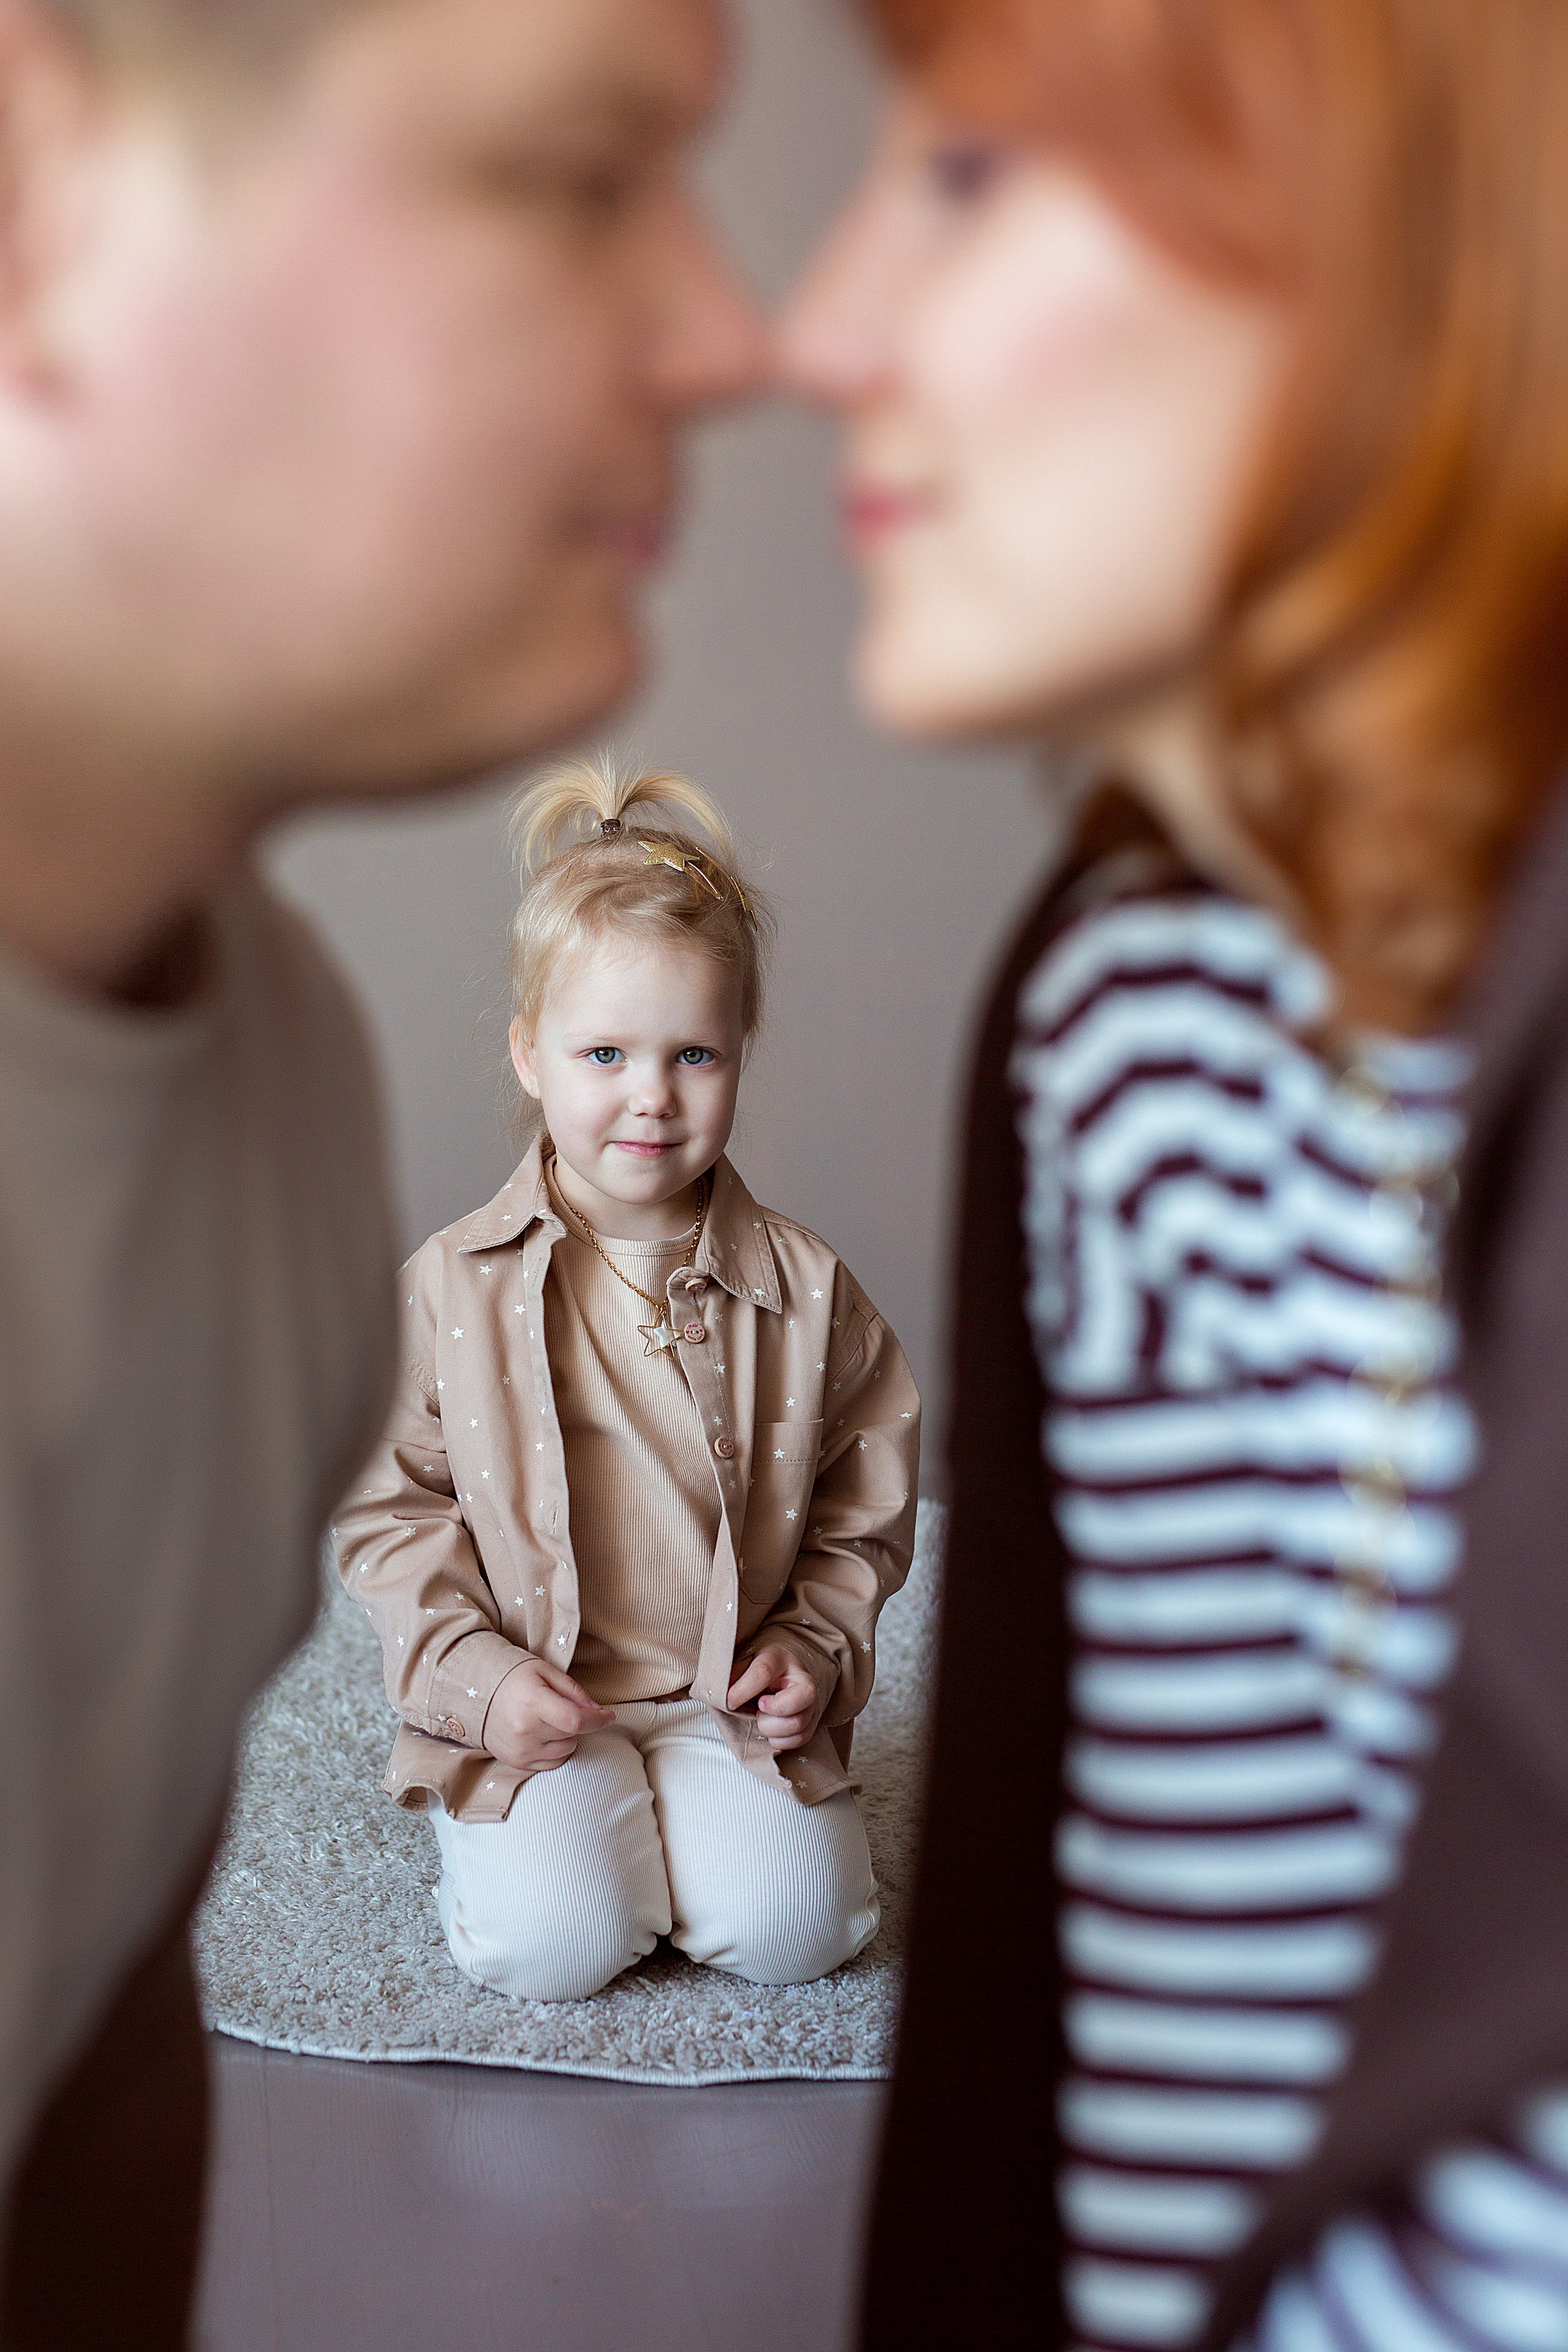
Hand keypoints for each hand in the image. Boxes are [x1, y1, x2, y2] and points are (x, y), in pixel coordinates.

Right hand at [483, 1656, 614, 1772]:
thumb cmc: (513, 1677)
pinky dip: (555, 1751)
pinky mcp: (516, 1762)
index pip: (575, 1720)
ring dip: (566, 1737)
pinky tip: (543, 1734)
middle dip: (576, 1721)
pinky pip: (552, 1763)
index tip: (609, 1715)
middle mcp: (525, 1731)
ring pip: (565, 1751)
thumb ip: (574, 1691)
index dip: (597, 1720)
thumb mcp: (545, 1672)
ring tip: (548, 1719)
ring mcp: (520, 1750)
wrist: (475, 1694)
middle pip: (572, 1735)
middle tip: (560, 1706)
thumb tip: (597, 1711)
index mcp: (533, 1703)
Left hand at [727, 1644, 824, 1752]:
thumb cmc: (753, 1673)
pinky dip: (780, 1741)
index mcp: (779, 1658)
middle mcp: (802, 1678)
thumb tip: (720, 1694)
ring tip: (762, 1719)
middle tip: (758, 1708)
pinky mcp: (812, 1721)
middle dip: (773, 1711)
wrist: (774, 1680)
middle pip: (803, 1696)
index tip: (730, 1701)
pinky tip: (770, 1731)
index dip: (744, 1690)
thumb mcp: (742, 1666)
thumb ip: (732, 1675)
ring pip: (798, 1722)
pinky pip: (801, 1738)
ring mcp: (811, 1702)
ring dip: (772, 1728)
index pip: (764, 1672)